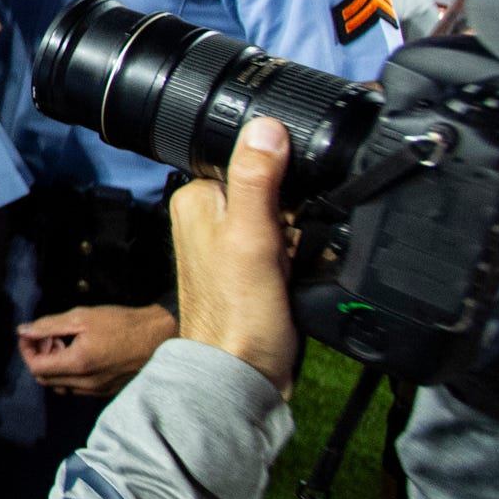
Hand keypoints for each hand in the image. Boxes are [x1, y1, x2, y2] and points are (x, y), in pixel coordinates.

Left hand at [17, 303, 179, 396]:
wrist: (159, 337)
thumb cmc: (122, 323)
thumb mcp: (82, 317)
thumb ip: (49, 325)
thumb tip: (23, 331)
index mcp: (78, 365)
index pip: (36, 367)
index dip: (27, 350)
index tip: (29, 335)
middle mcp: (86, 384)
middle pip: (45, 379)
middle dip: (39, 357)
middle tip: (47, 336)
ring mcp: (97, 391)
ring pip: (60, 385)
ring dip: (54, 366)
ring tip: (64, 343)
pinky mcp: (107, 392)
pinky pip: (77, 388)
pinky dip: (69, 373)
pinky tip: (79, 353)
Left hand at [169, 117, 301, 392]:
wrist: (245, 372)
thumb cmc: (239, 313)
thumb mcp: (250, 235)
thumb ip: (256, 179)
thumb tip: (265, 126)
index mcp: (196, 198)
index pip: (249, 159)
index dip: (281, 179)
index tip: (286, 212)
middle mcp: (209, 217)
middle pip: (273, 188)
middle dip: (295, 213)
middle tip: (285, 247)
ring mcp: (232, 243)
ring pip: (287, 217)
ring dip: (302, 236)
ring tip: (289, 266)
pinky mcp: (254, 267)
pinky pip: (290, 244)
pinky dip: (302, 256)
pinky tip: (296, 276)